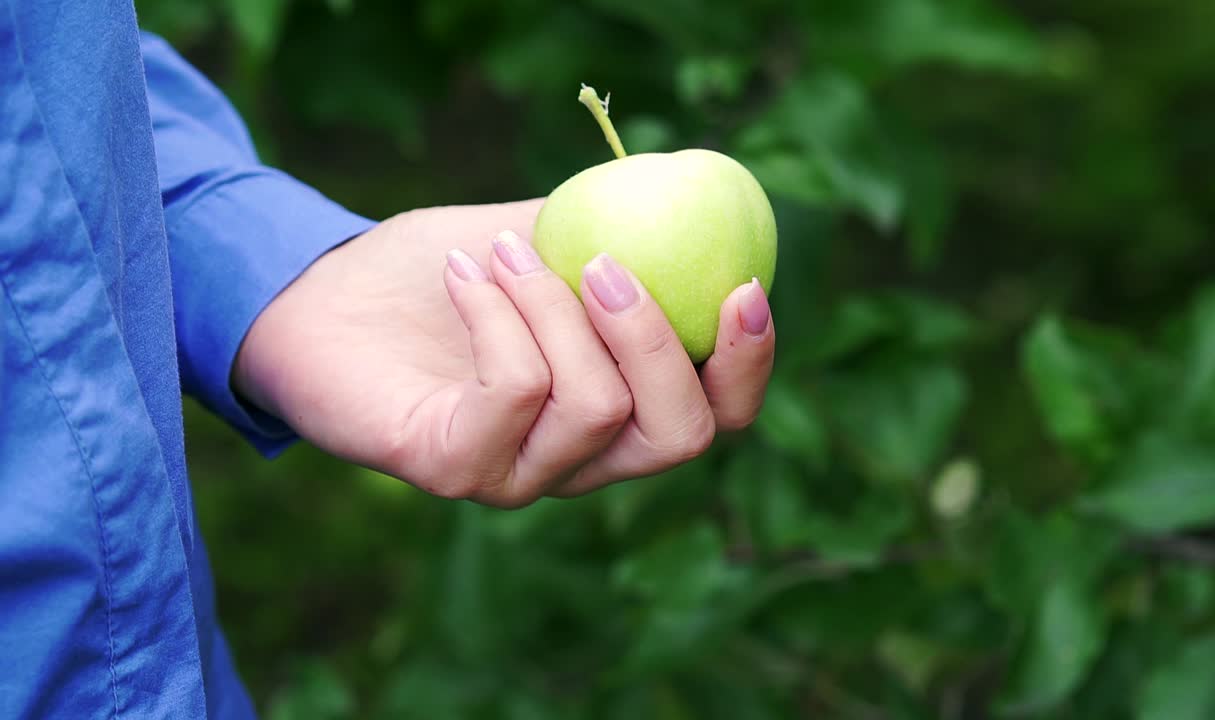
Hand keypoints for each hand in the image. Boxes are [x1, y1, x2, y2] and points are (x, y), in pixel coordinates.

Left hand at [232, 199, 775, 506]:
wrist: (318, 294)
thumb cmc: (441, 270)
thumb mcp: (544, 237)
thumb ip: (615, 232)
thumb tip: (687, 190)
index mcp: (618, 411)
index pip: (716, 415)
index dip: (748, 364)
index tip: (744, 285)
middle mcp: (577, 460)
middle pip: (679, 436)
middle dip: (654, 337)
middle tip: (602, 263)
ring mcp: (517, 475)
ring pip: (596, 405)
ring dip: (552, 304)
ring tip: (502, 252)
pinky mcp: (454, 469)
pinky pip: (516, 393)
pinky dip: (499, 314)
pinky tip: (465, 274)